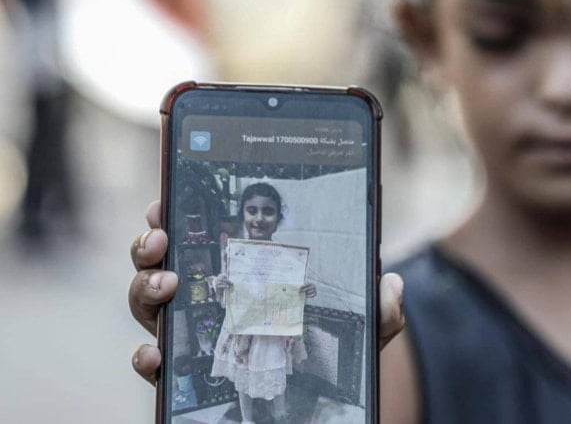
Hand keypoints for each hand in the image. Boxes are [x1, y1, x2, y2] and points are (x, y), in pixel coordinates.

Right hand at [130, 201, 404, 384]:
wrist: (321, 401)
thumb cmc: (334, 354)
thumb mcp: (361, 326)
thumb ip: (380, 307)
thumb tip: (392, 283)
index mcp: (243, 274)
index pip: (203, 238)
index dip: (178, 216)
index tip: (169, 201)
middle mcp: (210, 299)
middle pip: (162, 264)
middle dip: (150, 243)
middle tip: (162, 236)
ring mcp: (194, 334)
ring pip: (148, 303)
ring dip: (145, 286)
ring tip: (168, 282)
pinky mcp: (188, 372)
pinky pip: (153, 362)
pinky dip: (146, 355)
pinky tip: (156, 352)